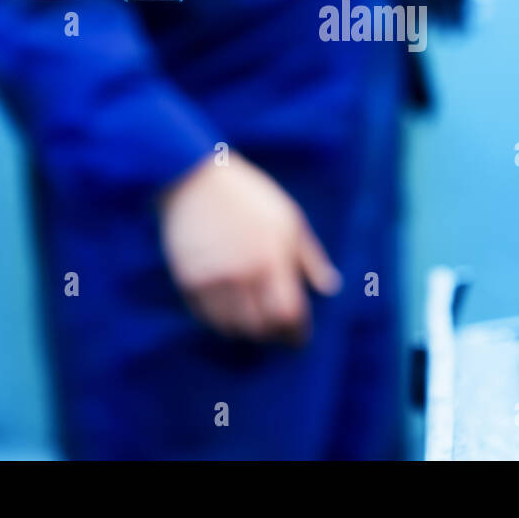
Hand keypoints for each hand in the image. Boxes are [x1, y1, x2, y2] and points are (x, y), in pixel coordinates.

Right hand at [158, 152, 340, 343]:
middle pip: (261, 328)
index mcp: (272, 258)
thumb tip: (330, 288)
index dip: (296, 333)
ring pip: (233, 329)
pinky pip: (207, 318)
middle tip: (277, 331)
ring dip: (247, 330)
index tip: (298, 338)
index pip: (288, 315)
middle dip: (273, 334)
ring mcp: (212, 280)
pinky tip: (229, 310)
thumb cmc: (248, 196)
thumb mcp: (289, 218)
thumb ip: (310, 257)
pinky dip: (221, 321)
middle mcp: (242, 274)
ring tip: (253, 320)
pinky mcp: (188, 281)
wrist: (193, 179)